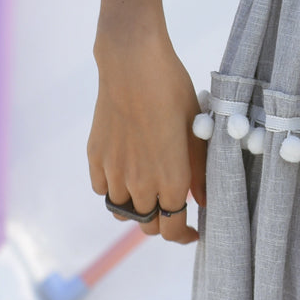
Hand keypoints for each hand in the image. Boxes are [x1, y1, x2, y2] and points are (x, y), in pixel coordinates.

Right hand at [87, 24, 205, 244]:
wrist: (132, 64)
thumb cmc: (172, 90)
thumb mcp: (196, 129)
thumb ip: (200, 170)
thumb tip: (204, 200)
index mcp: (170, 179)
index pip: (172, 229)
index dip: (184, 235)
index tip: (193, 231)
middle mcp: (139, 183)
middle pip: (148, 225)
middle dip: (163, 222)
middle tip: (175, 207)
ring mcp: (113, 172)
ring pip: (123, 211)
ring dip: (138, 208)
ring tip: (151, 193)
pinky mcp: (95, 158)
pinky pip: (103, 189)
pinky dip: (115, 189)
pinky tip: (127, 173)